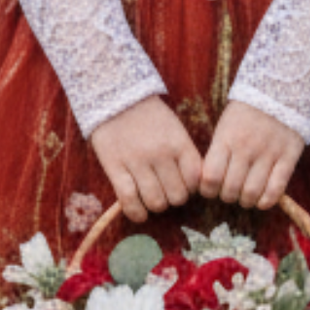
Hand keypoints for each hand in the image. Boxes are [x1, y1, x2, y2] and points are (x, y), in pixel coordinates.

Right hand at [90, 97, 202, 222]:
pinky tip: (139, 213)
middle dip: (173, 198)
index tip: (181, 184)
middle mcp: (161, 155)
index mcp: (179, 143)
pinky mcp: (115, 167)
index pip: (195, 180)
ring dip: (156, 205)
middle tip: (165, 191)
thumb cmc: (148, 115)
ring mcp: (138, 162)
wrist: (115, 96)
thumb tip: (191, 184)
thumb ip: (183, 154)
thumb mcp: (174, 128)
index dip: (190, 188)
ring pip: (156, 202)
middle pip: (177, 196)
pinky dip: (136, 212)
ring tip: (151, 197)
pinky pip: (129, 200)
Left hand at [200, 100, 302, 210]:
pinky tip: (262, 200)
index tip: (211, 189)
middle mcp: (246, 148)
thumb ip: (217, 152)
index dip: (208, 190)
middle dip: (226, 197)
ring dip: (245, 201)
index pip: (211, 177)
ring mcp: (268, 154)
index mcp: (226, 139)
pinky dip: (266, 201)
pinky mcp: (288, 158)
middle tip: (229, 192)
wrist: (279, 92)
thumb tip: (209, 182)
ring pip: (251, 193)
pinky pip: (276, 189)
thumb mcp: (224, 127)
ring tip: (245, 196)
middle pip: (230, 189)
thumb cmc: (246, 113)